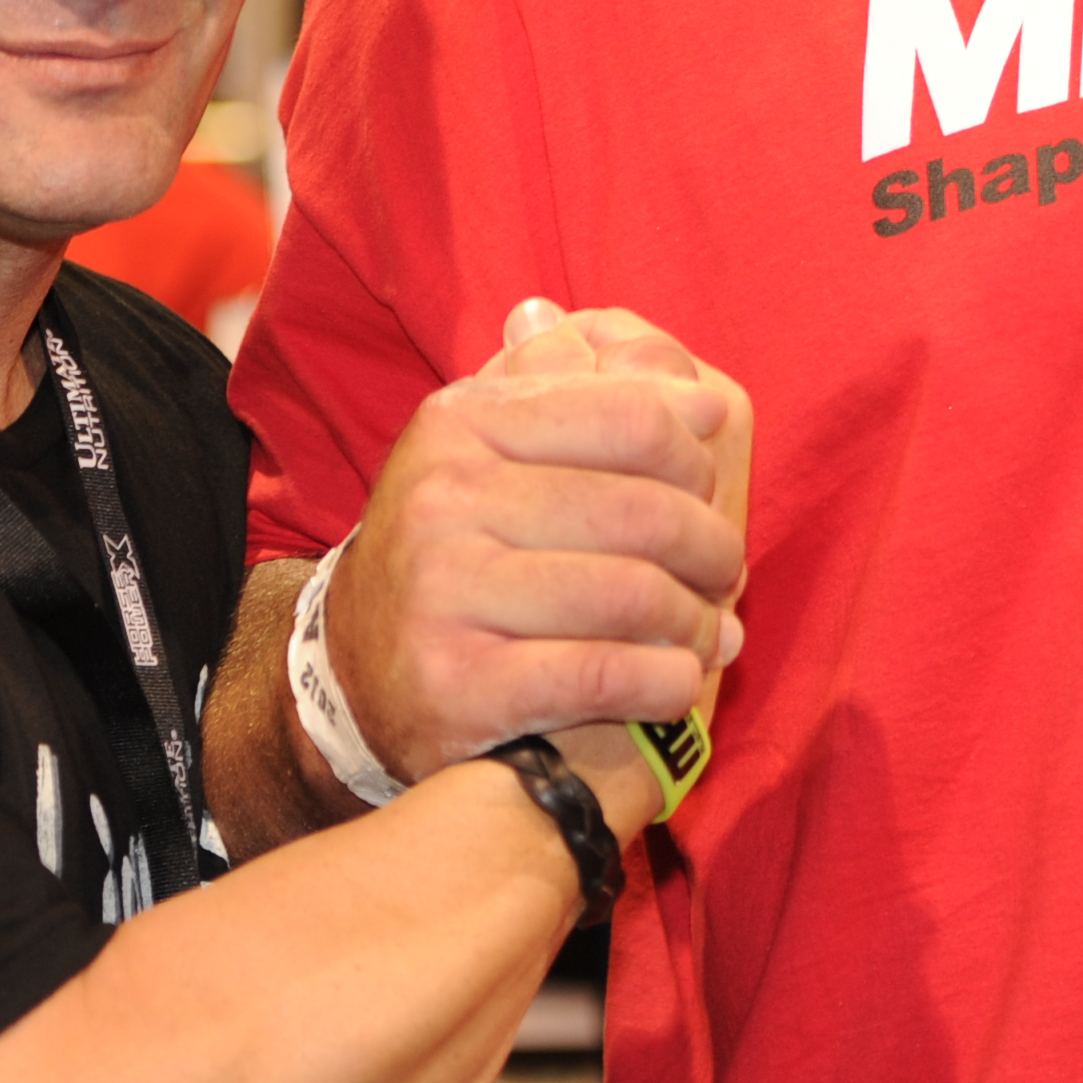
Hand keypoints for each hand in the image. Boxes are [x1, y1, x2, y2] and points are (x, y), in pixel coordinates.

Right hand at [320, 298, 752, 783]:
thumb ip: (599, 402)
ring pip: (634, 595)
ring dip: (696, 624)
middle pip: (645, 512)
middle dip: (711, 549)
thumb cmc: (467, 548)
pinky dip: (664, 684)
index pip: (634, 418)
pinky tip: (677, 684)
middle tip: (723, 576)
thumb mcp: (504, 450)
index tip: (708, 494)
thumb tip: (699, 396)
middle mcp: (443, 498)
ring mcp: (442, 591)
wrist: (359, 668)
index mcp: (463, 423)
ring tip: (706, 635)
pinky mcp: (455, 685)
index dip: (696, 461)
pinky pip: (604, 676)